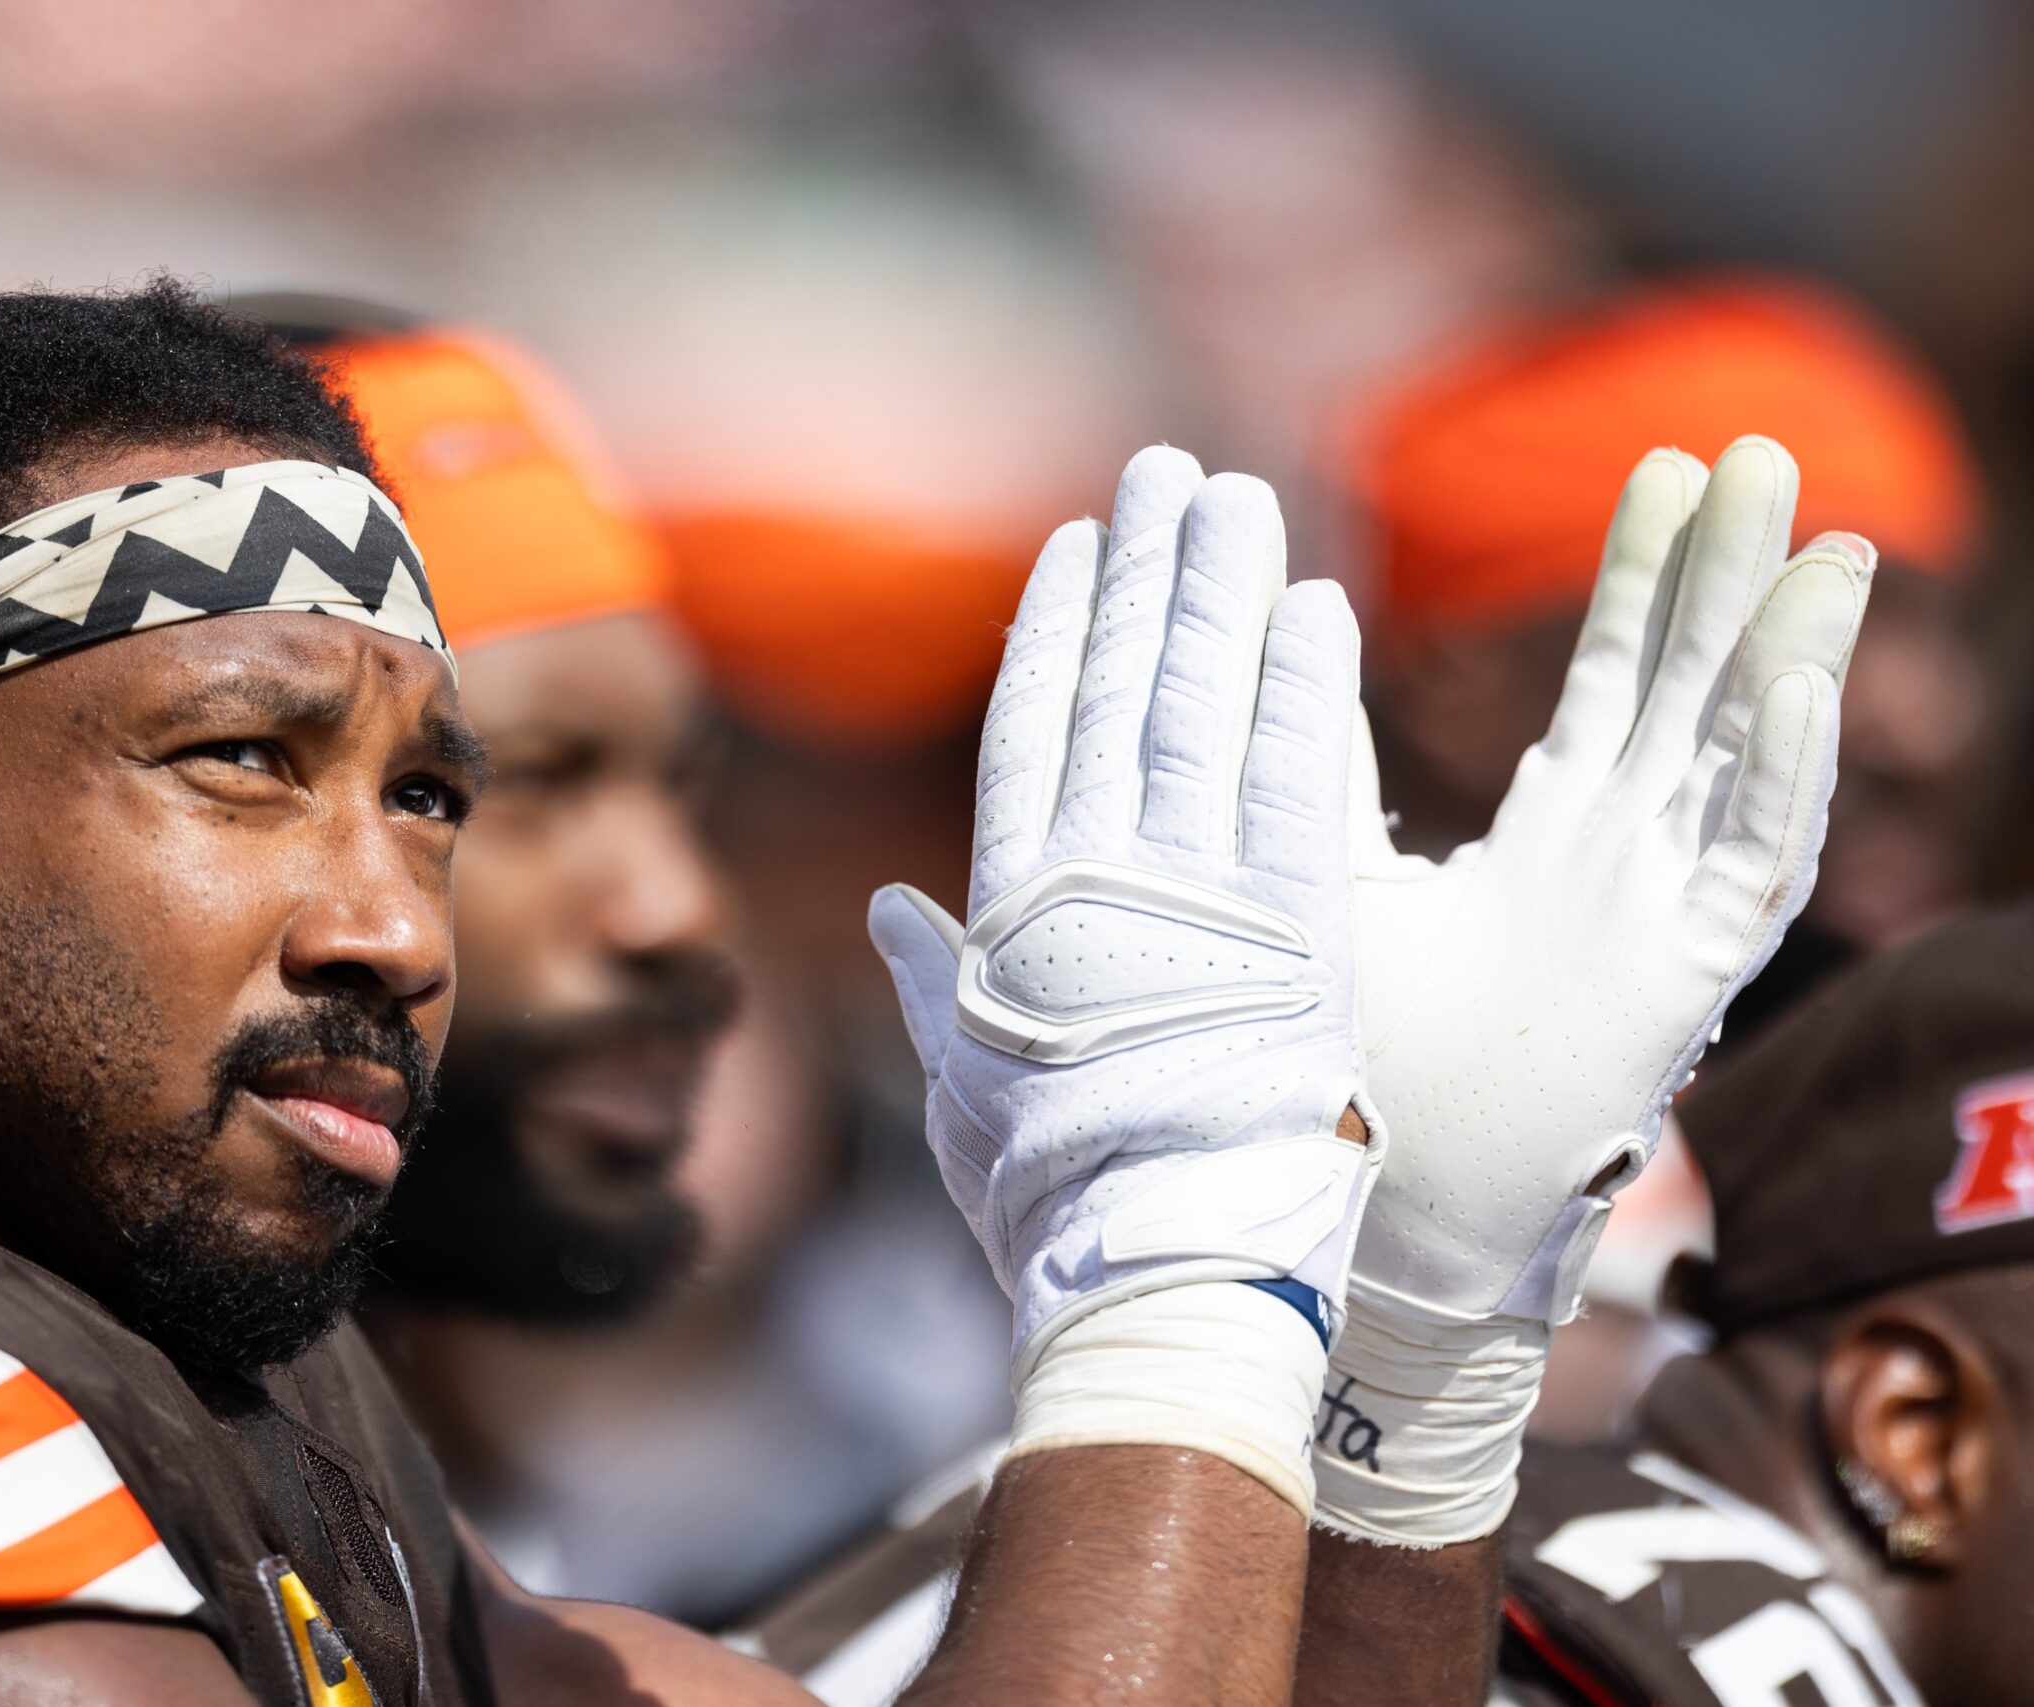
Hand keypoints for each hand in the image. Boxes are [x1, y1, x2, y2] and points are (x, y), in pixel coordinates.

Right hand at [869, 446, 1379, 1376]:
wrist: (1166, 1271)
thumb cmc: (1051, 1192)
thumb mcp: (964, 1085)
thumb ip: (937, 982)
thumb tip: (890, 911)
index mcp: (1016, 910)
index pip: (1035, 729)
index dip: (1061, 628)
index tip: (1081, 545)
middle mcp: (1104, 880)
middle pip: (1125, 690)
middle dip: (1150, 573)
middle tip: (1170, 473)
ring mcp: (1205, 896)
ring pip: (1207, 709)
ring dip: (1225, 596)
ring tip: (1237, 502)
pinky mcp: (1303, 926)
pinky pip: (1307, 781)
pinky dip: (1308, 690)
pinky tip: (1318, 608)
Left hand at [1316, 436, 1871, 1544]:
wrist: (1356, 1215)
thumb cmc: (1342, 1070)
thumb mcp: (1321, 883)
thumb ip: (1310, 772)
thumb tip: (1259, 644)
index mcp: (1548, 842)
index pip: (1611, 683)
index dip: (1640, 581)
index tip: (1657, 466)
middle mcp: (1619, 869)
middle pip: (1690, 694)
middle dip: (1720, 575)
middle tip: (1743, 450)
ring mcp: (1659, 920)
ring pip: (1737, 754)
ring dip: (1774, 636)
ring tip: (1806, 517)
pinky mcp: (1684, 979)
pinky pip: (1757, 856)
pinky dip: (1785, 761)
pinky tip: (1805, 668)